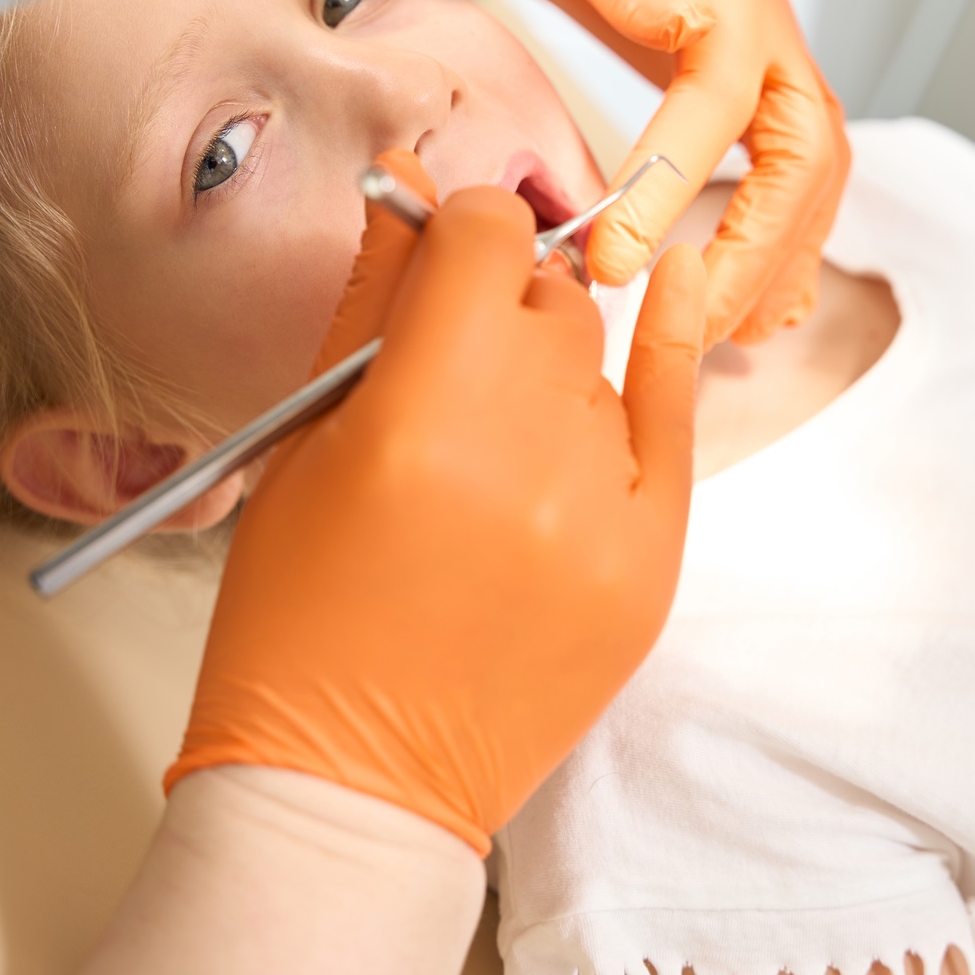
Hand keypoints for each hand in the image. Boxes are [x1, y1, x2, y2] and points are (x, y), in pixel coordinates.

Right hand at [164, 151, 706, 852]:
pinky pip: (678, 417)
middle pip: (546, 299)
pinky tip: (676, 282)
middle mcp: (527, 455)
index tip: (444, 246)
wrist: (354, 784)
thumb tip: (415, 190)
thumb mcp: (303, 446)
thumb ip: (370, 304)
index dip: (461, 224)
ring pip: (595, 359)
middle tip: (448, 364)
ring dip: (544, 370)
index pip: (486, 239)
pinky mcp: (652, 562)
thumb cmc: (295, 623)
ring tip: (485, 447)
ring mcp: (604, 513)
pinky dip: (669, 350)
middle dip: (497, 305)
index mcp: (419, 418)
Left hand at [421, 0, 849, 347]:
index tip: (619, 257)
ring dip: (774, 257)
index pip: (723, 97)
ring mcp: (751, 40)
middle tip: (685, 318)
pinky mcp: (723, 70)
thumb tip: (685, 30)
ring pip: (806, 170)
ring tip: (723, 330)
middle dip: (755, 249)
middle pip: (803, 152)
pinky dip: (777, 236)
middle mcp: (756, 10)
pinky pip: (778, 165)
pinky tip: (754, 294)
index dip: (675, 185)